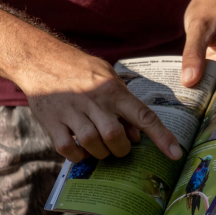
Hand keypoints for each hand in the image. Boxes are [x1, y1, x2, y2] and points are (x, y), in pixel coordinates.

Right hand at [20, 51, 182, 161]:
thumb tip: (136, 135)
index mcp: (112, 90)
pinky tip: (81, 150)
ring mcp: (70, 111)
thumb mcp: (108, 77)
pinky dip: (77, 156)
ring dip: (100, 153)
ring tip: (100, 148)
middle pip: (114, 135)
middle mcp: (93, 100)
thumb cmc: (80, 70)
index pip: (143, 116)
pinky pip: (67, 148)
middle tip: (119, 148)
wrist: (40, 58)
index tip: (175, 154)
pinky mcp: (51, 120)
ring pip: (92, 143)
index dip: (162, 137)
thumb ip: (123, 104)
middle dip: (121, 150)